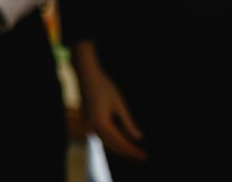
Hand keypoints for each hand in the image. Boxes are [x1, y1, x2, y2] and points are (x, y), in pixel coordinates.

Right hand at [70, 42, 146, 161]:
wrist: (87, 75)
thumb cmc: (104, 87)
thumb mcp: (119, 104)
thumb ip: (128, 123)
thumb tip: (137, 138)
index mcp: (101, 124)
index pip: (120, 143)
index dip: (133, 151)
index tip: (145, 156)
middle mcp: (93, 128)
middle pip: (113, 146)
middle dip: (128, 152)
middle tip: (142, 156)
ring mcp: (88, 125)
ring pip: (106, 143)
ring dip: (120, 147)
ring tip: (134, 150)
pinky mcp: (87, 122)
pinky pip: (101, 137)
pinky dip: (112, 140)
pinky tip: (122, 139)